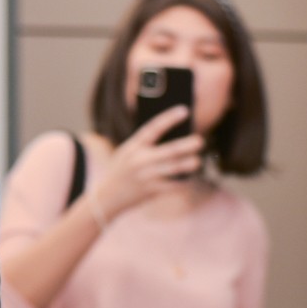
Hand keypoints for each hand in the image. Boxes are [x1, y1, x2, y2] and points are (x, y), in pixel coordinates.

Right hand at [86, 108, 204, 221]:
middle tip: (200, 141)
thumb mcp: (127, 152)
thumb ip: (145, 144)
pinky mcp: (151, 191)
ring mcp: (146, 176)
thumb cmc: (121, 170)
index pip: (154, 127)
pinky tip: (190, 178)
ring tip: (197, 161)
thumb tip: (174, 137)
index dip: (170, 118)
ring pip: (173, 169)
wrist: (106, 197)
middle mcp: (141, 160)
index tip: (185, 110)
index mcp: (134, 145)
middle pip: (169, 150)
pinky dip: (183, 182)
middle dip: (186, 145)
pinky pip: (172, 186)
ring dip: (187, 165)